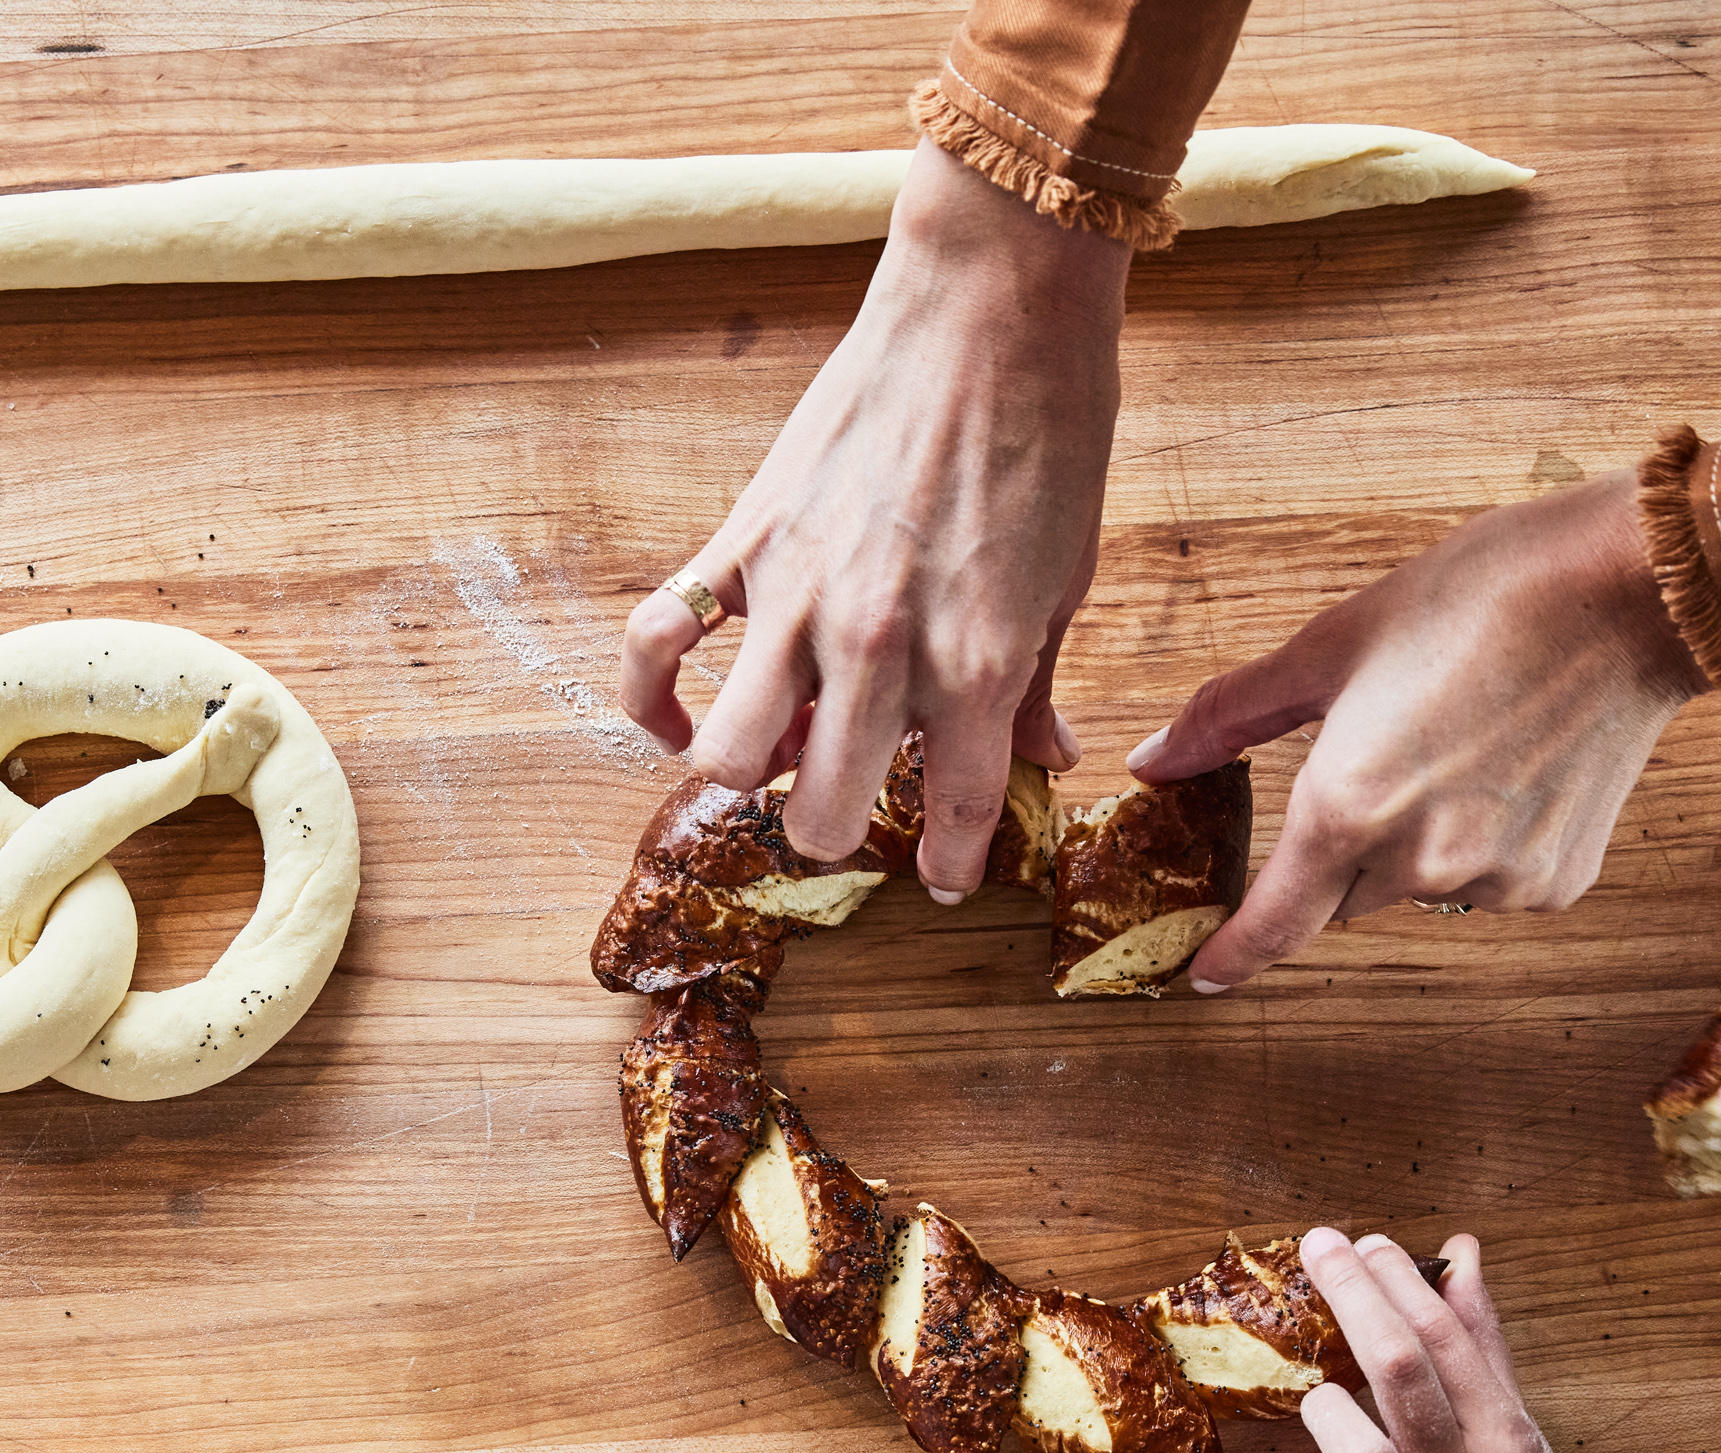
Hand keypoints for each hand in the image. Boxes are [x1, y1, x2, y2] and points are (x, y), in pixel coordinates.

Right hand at [616, 141, 1126, 894]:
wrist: (991, 307)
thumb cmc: (1046, 432)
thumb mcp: (1068, 576)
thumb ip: (1035, 682)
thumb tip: (1044, 755)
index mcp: (974, 664)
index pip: (957, 814)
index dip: (953, 862)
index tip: (944, 877)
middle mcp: (877, 648)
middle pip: (817, 812)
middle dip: (830, 832)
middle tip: (844, 809)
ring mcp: (798, 597)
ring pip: (725, 755)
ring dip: (747, 775)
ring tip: (776, 754)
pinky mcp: (743, 541)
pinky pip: (658, 643)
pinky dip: (652, 695)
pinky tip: (677, 716)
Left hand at [1128, 470, 1704, 989]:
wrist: (1631, 592)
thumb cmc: (1484, 597)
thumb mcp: (1334, 644)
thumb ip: (1232, 716)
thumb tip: (1157, 760)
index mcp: (1347, 808)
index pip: (1272, 925)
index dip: (1231, 956)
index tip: (1202, 973)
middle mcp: (1418, 862)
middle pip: (1342, 898)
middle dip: (1337, 854)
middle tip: (1375, 770)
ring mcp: (1496, 880)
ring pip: (1418, 888)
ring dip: (1414, 845)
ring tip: (1456, 743)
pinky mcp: (1558, 881)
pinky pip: (1490, 881)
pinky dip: (1483, 843)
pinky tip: (1509, 767)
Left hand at [1272, 1229, 1612, 1452]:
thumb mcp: (1521, 1434)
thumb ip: (1483, 1344)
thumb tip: (1459, 1254)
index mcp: (1507, 1443)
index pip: (1446, 1339)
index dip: (1399, 1280)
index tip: (1366, 1241)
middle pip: (1399, 1372)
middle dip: (1354, 1296)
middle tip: (1319, 1245)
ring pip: (1356, 1451)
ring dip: (1328, 1407)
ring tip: (1328, 1397)